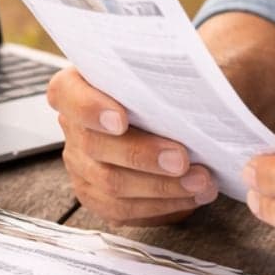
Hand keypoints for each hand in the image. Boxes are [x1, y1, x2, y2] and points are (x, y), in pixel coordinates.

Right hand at [46, 67, 218, 225]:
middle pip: (94, 145)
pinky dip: (162, 205)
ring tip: (200, 181)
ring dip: (161, 186)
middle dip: (143, 155)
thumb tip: (207, 64)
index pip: (67, 94)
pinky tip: (192, 196)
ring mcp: (82, 164)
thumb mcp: (163, 67)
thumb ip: (168, 67)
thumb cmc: (163, 87)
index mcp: (77, 87)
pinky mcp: (98, 195)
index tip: (121, 120)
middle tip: (182, 159)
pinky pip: (123, 209)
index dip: (90, 108)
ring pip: (110, 184)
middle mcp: (74, 127)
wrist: (170, 114)